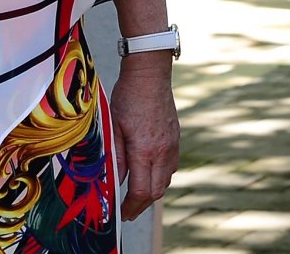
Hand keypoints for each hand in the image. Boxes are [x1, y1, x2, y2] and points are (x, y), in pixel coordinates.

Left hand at [111, 59, 179, 220]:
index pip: (141, 191)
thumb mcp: (113, 128)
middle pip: (156, 191)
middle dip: (141, 205)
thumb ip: (116, 158)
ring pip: (165, 181)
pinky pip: (171, 167)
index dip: (131, 207)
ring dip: (151, 191)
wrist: (150, 74)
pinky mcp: (176, 138)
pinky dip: (160, 177)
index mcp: (146, 150)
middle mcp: (163, 151)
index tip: (122, 214)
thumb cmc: (128, 98)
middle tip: (127, 210)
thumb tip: (115, 181)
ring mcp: (172, 145)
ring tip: (136, 194)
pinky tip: (148, 172)